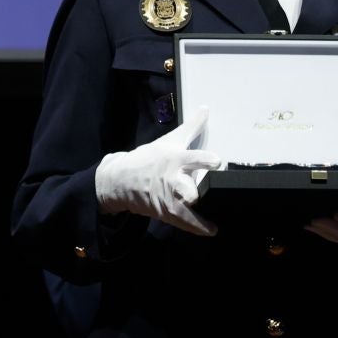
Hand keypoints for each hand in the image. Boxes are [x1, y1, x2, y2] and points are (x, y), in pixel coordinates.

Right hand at [94, 105, 219, 235]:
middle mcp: (172, 178)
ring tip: (218, 209)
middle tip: (214, 189)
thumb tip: (206, 108)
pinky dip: (200, 227)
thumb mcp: (169, 140)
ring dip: (200, 207)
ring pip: (189, 205)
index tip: (217, 161)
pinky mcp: (166, 211)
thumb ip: (192, 127)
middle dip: (198, 190)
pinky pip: (186, 221)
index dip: (207, 160)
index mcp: (175, 158)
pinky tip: (212, 228)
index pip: (194, 158)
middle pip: (190, 188)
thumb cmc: (147, 159)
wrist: (119, 180)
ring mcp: (168, 196)